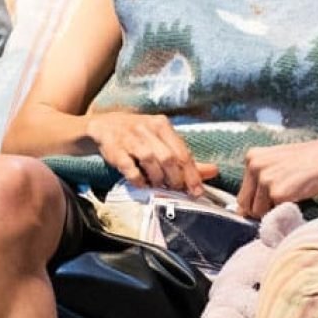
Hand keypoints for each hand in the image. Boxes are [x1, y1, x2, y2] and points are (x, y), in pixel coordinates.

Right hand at [85, 111, 218, 196]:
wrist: (103, 126)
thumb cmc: (137, 136)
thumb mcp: (162, 141)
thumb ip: (185, 158)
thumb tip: (214, 171)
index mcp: (161, 125)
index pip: (182, 152)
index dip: (191, 174)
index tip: (196, 192)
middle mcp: (146, 128)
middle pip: (168, 157)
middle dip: (175, 178)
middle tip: (176, 190)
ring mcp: (129, 137)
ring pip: (150, 160)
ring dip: (157, 178)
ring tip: (158, 186)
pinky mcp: (114, 147)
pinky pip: (129, 167)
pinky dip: (138, 179)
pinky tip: (141, 184)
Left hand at [236, 135, 317, 218]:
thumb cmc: (310, 161)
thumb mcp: (278, 163)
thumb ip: (261, 179)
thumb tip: (244, 210)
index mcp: (252, 157)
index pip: (242, 193)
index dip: (255, 203)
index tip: (269, 203)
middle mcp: (254, 166)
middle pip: (246, 205)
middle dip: (261, 210)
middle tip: (282, 202)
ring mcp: (265, 179)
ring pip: (259, 212)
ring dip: (274, 211)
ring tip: (293, 196)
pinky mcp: (279, 192)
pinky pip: (276, 213)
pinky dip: (286, 211)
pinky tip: (299, 197)